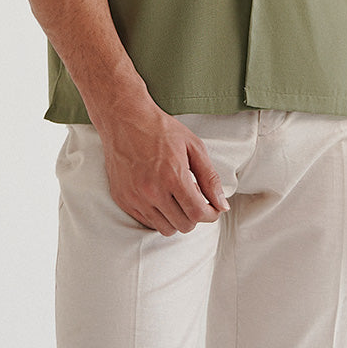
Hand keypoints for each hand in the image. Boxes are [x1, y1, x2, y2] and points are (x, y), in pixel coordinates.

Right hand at [98, 104, 229, 236]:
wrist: (124, 119)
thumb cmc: (160, 129)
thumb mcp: (193, 146)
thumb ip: (210, 178)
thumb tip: (223, 205)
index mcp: (172, 176)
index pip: (198, 213)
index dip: (211, 214)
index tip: (212, 208)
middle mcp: (152, 191)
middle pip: (183, 225)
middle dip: (194, 214)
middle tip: (192, 195)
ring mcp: (135, 198)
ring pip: (165, 228)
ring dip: (176, 217)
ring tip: (175, 196)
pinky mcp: (123, 200)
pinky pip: (147, 222)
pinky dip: (158, 215)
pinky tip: (160, 196)